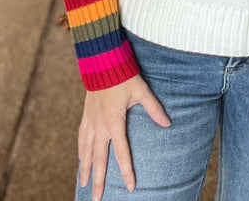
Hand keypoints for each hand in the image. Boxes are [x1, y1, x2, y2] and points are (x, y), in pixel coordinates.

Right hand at [78, 74, 170, 200]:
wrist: (101, 60)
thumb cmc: (123, 75)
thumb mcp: (142, 91)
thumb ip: (154, 109)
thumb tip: (168, 123)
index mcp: (114, 122)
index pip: (121, 153)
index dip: (127, 171)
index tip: (130, 187)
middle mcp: (100, 126)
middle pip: (98, 159)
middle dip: (98, 181)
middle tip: (96, 199)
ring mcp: (91, 121)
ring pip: (87, 151)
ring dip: (86, 169)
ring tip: (84, 184)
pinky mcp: (86, 114)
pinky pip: (82, 137)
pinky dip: (81, 150)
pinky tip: (81, 158)